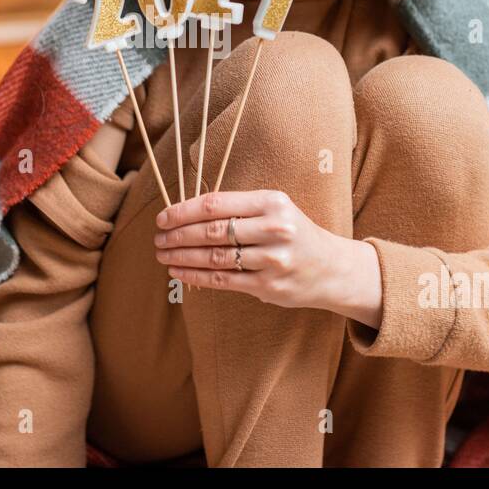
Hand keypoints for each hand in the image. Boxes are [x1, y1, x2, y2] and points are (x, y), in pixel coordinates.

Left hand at [153, 190, 382, 325]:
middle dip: (178, 234)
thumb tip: (185, 212)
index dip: (183, 211)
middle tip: (158, 237)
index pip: (216, 204)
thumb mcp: (273, 209)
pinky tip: (178, 270)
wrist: (331, 268)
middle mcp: (274, 229)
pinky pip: (223, 280)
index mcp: (272, 202)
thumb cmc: (293, 232)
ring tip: (162, 254)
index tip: (163, 217)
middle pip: (212, 231)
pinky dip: (195, 275)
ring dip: (182, 255)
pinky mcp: (269, 286)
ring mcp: (273, 259)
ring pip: (214, 257)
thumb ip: (237, 208)